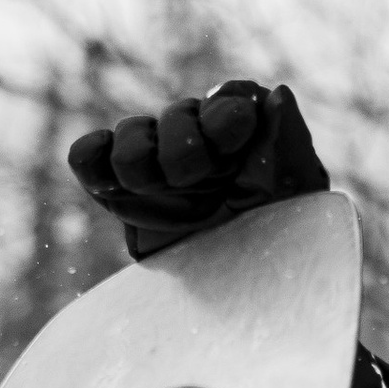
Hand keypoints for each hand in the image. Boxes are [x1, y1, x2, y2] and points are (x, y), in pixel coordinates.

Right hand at [68, 79, 328, 261]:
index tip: (230, 151)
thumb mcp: (298, 195)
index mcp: (242, 132)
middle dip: (183, 152)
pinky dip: (91, 158)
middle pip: (174, 118)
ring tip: (156, 188)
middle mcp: (196, 140)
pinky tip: (108, 178)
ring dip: (141, 160)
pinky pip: (90, 158)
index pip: (226, 103)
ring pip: (130, 134)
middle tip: (193, 184)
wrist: (236, 293)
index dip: (223, 124)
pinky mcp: (118, 189)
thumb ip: (290, 140)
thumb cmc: (280, 243)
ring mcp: (154, 163)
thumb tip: (277, 93)